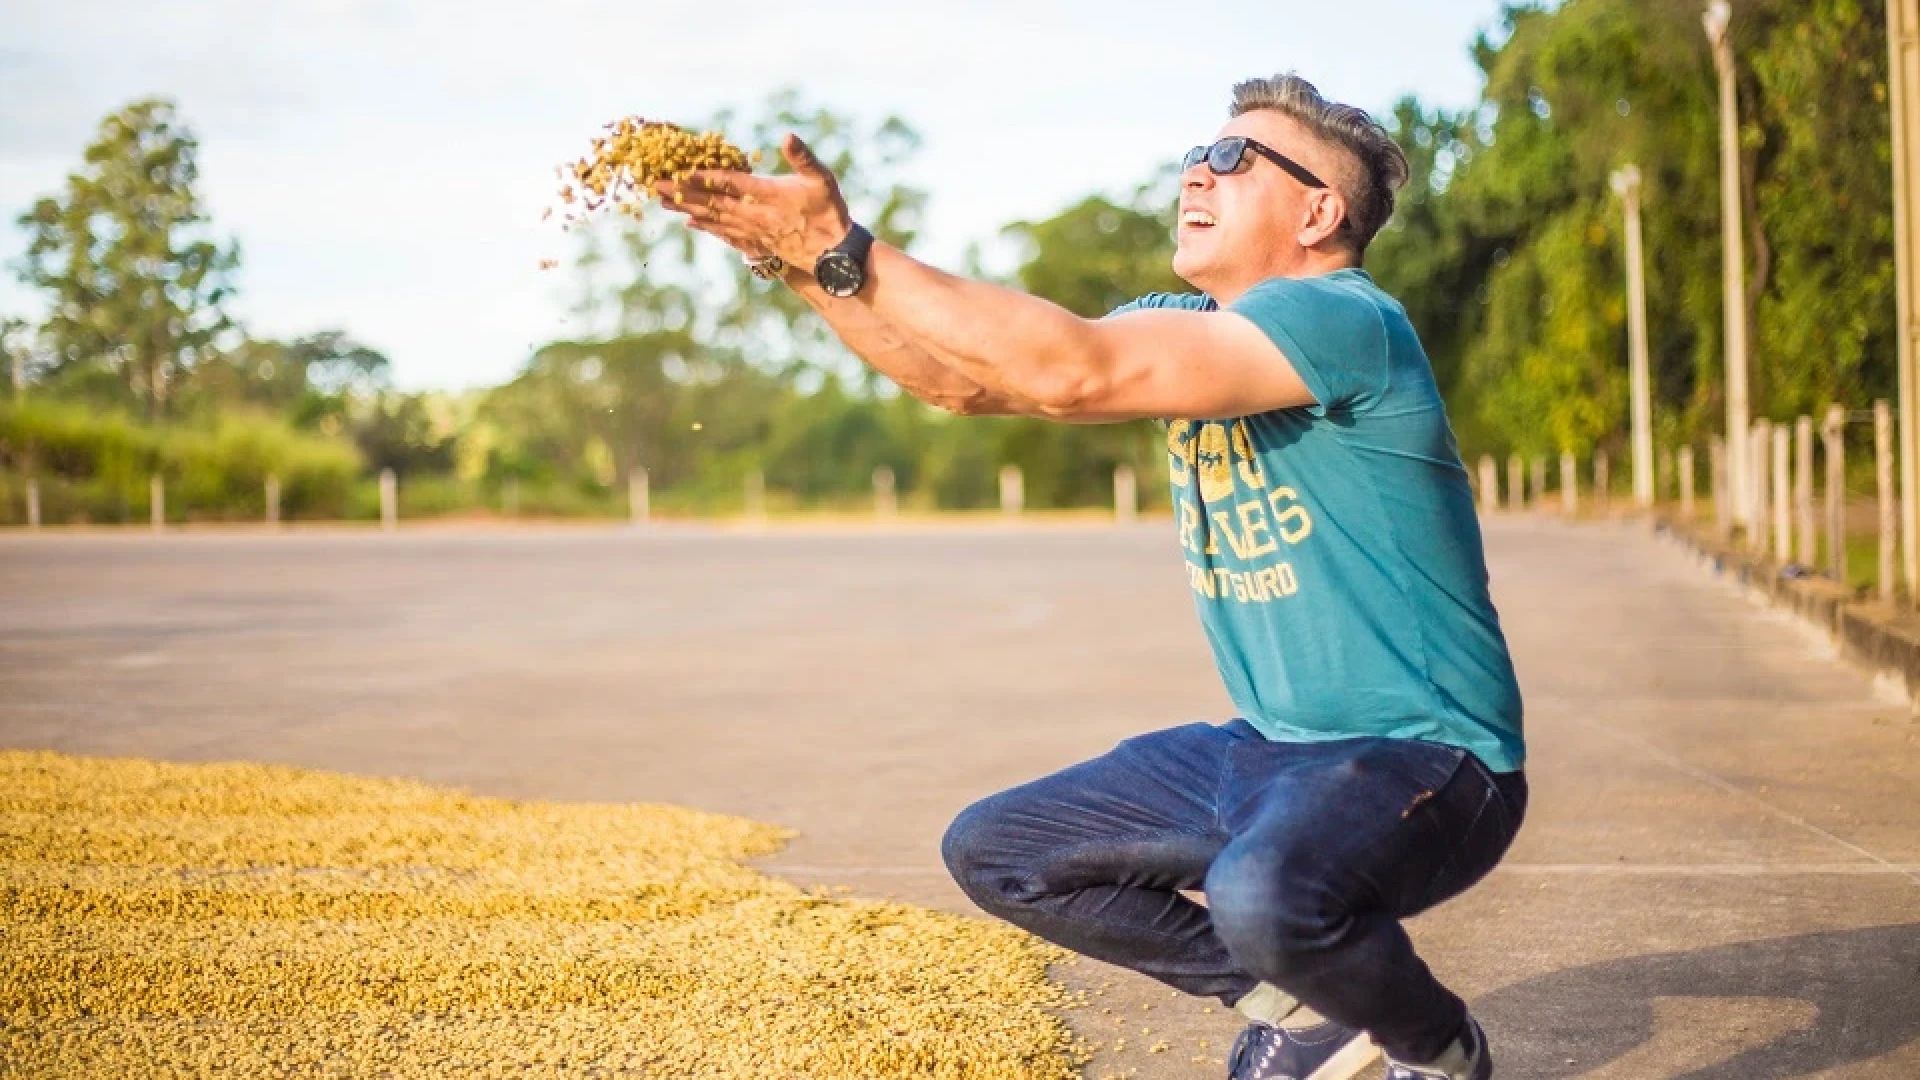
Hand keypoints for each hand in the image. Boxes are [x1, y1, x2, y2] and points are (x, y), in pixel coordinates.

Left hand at [655, 134, 854, 271]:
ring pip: (713, 218)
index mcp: (768, 196)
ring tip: (662, 200)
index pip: (728, 183)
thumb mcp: (823, 181)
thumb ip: (804, 158)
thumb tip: (788, 136)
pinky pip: (724, 233)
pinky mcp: (755, 242)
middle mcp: (754, 215)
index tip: (678, 169)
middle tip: (653, 183)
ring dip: (686, 208)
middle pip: (711, 202)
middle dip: (681, 192)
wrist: (833, 258)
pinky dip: (705, 226)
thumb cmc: (830, 214)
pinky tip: (689, 222)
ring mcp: (753, 231)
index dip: (702, 176)